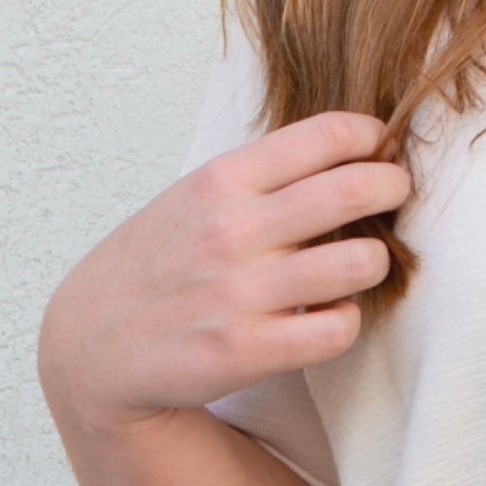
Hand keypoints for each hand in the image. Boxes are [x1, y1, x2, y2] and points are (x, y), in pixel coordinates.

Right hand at [39, 112, 411, 436]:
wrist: (91, 345)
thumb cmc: (157, 263)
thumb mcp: (193, 196)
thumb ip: (262, 175)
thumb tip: (350, 148)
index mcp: (223, 179)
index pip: (329, 135)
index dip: (372, 137)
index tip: (380, 147)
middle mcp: (235, 229)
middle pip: (357, 190)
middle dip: (394, 187)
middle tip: (394, 195)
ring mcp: (243, 291)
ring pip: (363, 262)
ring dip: (375, 262)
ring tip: (357, 265)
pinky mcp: (250, 350)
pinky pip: (340, 329)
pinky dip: (346, 321)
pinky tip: (327, 316)